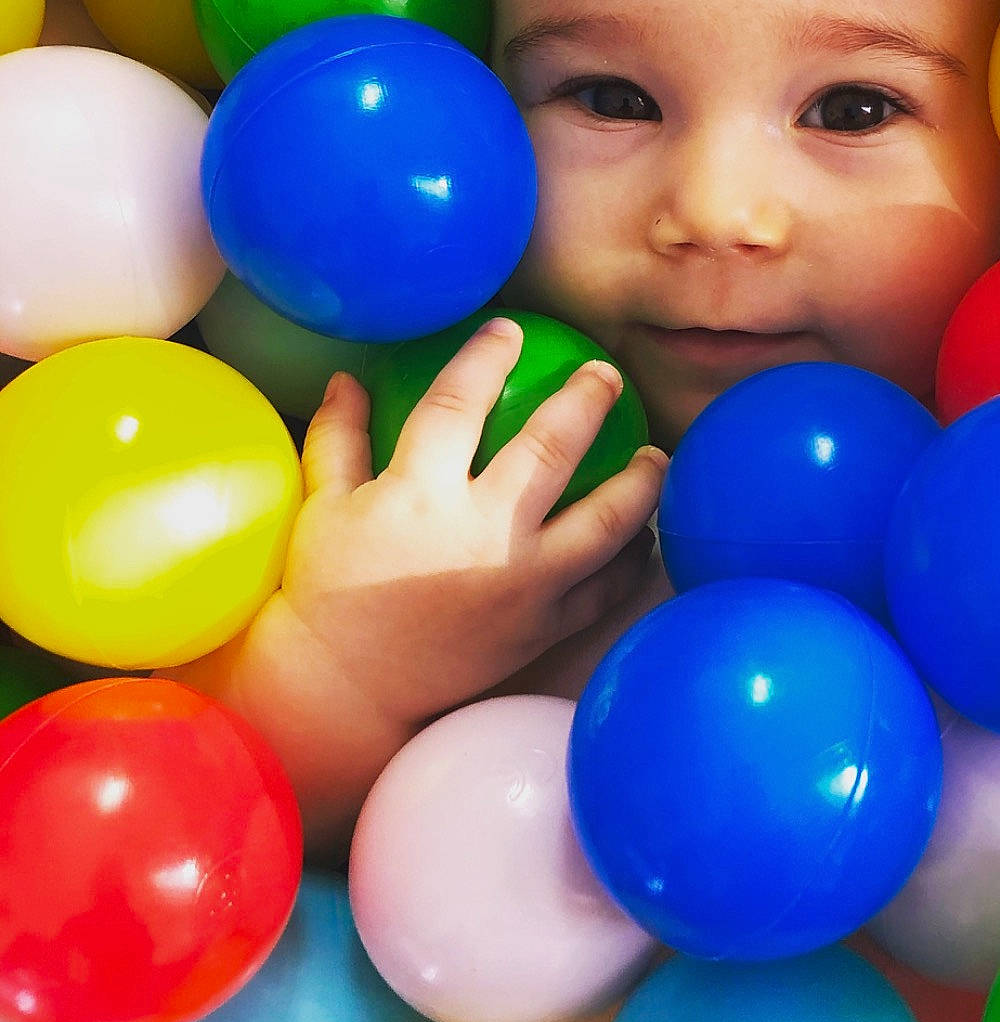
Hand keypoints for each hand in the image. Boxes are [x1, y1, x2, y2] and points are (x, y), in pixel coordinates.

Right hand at [176, 318, 665, 848]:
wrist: (346, 692)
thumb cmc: (326, 594)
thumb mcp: (322, 509)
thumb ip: (338, 439)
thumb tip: (346, 377)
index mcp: (419, 492)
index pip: (458, 401)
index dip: (485, 357)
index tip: (508, 329)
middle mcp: (480, 530)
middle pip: (552, 447)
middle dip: (587, 400)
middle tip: (607, 375)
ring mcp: (521, 582)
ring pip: (605, 522)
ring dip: (640, 482)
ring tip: (656, 458)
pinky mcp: (541, 626)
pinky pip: (603, 587)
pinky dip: (629, 560)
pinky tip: (641, 538)